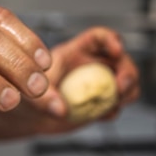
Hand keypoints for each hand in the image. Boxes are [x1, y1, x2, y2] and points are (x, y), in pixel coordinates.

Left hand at [0, 26, 140, 138]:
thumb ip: (46, 98)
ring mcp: (99, 86)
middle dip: (128, 72)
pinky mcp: (101, 104)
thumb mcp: (32, 92)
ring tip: (116, 102)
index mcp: (76, 52)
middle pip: (121, 60)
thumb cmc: (27, 96)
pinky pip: (117, 106)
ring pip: (126, 83)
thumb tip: (61, 109)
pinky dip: (115, 111)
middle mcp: (91, 66)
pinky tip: (101, 115)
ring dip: (128, 92)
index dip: (111, 40)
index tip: (116, 50)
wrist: (30, 118)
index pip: (99, 38)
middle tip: (121, 87)